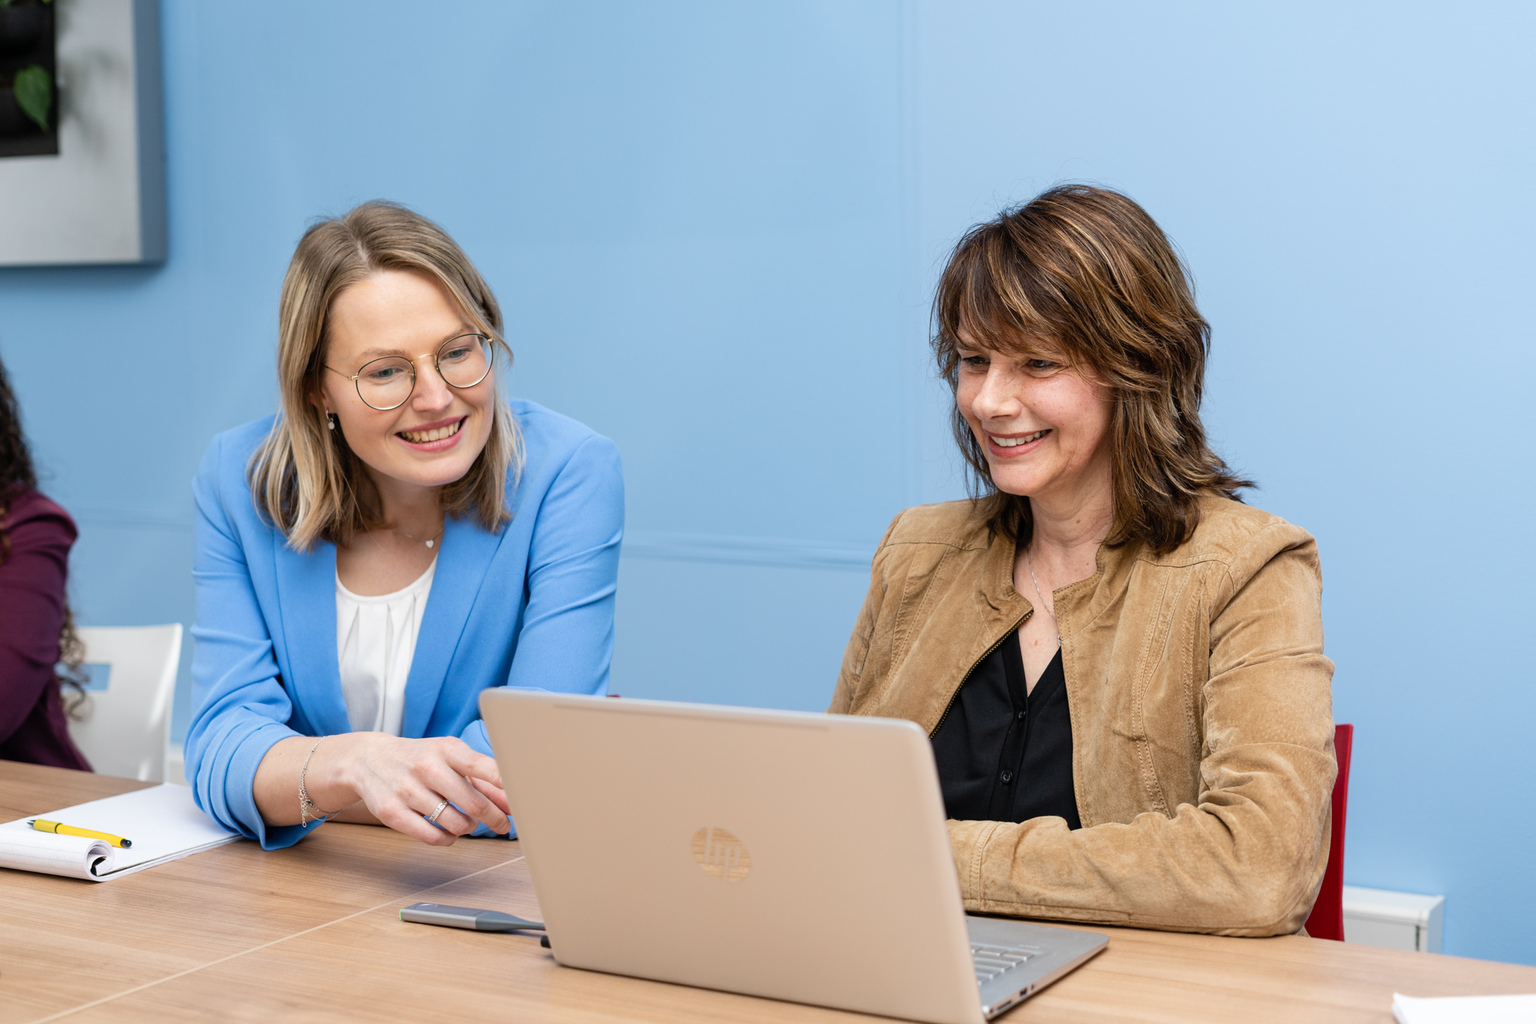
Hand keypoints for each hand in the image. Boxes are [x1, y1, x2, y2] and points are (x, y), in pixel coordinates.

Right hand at [333, 734, 510, 844]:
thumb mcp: (451, 759)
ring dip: (469, 828)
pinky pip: (432, 837)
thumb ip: (483, 780)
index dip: (507, 785)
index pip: (483, 767)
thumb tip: (514, 803)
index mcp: (446, 749)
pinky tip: (448, 832)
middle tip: (503, 824)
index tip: (525, 798)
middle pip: (473, 803)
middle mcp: (426, 767)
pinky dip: (447, 839)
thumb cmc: (421, 759)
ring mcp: (407, 790)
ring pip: (455, 823)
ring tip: (468, 822)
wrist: (367, 759)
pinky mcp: (391, 812)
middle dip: (495, 818)